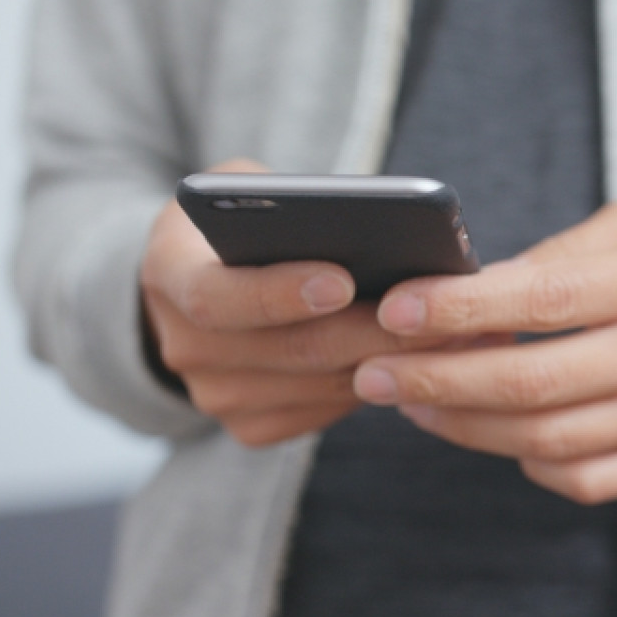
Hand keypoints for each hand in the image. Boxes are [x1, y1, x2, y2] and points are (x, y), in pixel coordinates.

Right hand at [140, 159, 444, 445]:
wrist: (195, 288)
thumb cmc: (234, 226)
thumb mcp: (241, 190)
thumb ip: (283, 201)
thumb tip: (364, 225)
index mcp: (167, 276)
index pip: (219, 298)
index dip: (280, 293)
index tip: (343, 280)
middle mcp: (183, 348)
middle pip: (289, 350)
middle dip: (369, 332)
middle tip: (435, 313)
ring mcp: (215, 396)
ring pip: (319, 386)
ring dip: (388, 361)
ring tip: (449, 331)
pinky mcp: (250, 427)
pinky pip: (325, 411)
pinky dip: (374, 384)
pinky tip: (420, 357)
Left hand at [352, 202, 616, 502]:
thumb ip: (558, 259)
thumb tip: (465, 295)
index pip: (542, 302)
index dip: (458, 310)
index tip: (395, 310)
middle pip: (532, 386)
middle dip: (437, 381)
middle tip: (375, 374)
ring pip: (547, 443)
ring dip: (465, 426)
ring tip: (415, 401)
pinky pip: (585, 479)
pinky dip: (525, 462)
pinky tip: (491, 430)